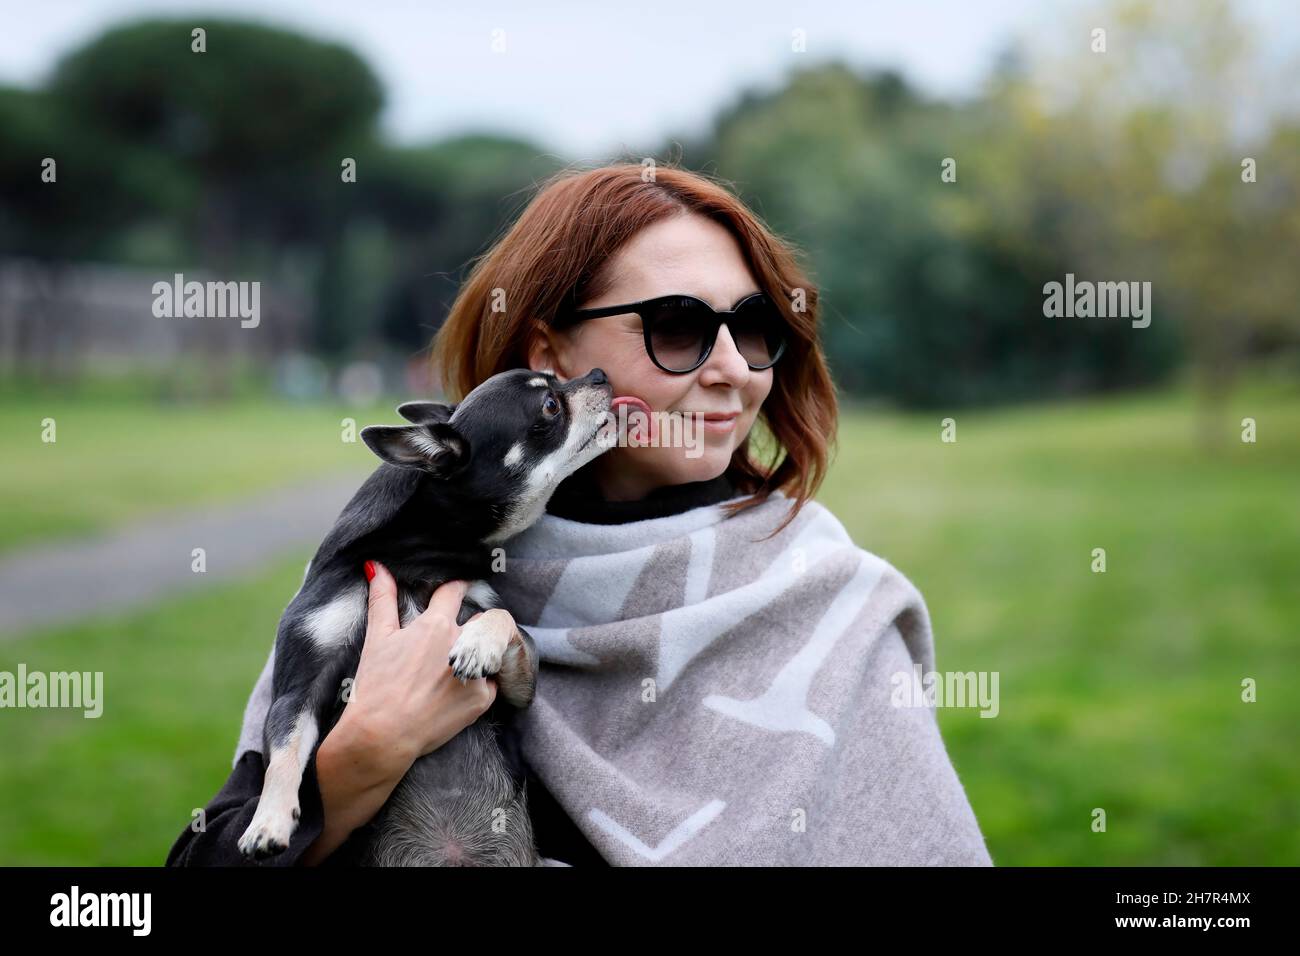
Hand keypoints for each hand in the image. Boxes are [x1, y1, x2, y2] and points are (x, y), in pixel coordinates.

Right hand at [337, 560, 497, 775]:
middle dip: (470, 625)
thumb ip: (382, 599)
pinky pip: (490, 681)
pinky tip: (456, 692)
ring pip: (488, 650)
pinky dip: (478, 683)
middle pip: (480, 620)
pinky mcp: (483, 699)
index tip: (456, 591)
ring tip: (452, 669)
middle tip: (449, 643)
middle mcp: (461, 644)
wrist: (382, 736)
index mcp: (437, 625)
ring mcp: (475, 672)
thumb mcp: (377, 638)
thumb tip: (376, 566)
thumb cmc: (375, 686)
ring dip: (477, 653)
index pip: (455, 590)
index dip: (455, 587)